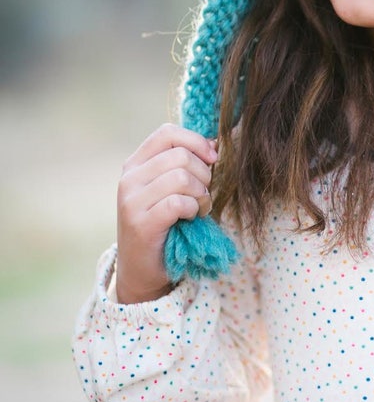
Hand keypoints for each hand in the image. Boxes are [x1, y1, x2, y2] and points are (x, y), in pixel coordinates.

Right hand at [115, 123, 217, 302]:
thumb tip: (215, 143)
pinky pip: (179, 203)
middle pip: (180, 156)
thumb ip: (184, 164)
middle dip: (204, 174)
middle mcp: (129, 179)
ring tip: (199, 208)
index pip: (167, 133)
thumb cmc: (163, 224)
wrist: (141, 269)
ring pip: (182, 177)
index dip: (196, 141)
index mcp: (135, 164)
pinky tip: (192, 218)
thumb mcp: (168, 188)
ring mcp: (132, 201)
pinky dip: (194, 209)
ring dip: (201, 194)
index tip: (212, 158)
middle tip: (203, 194)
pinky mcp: (141, 224)